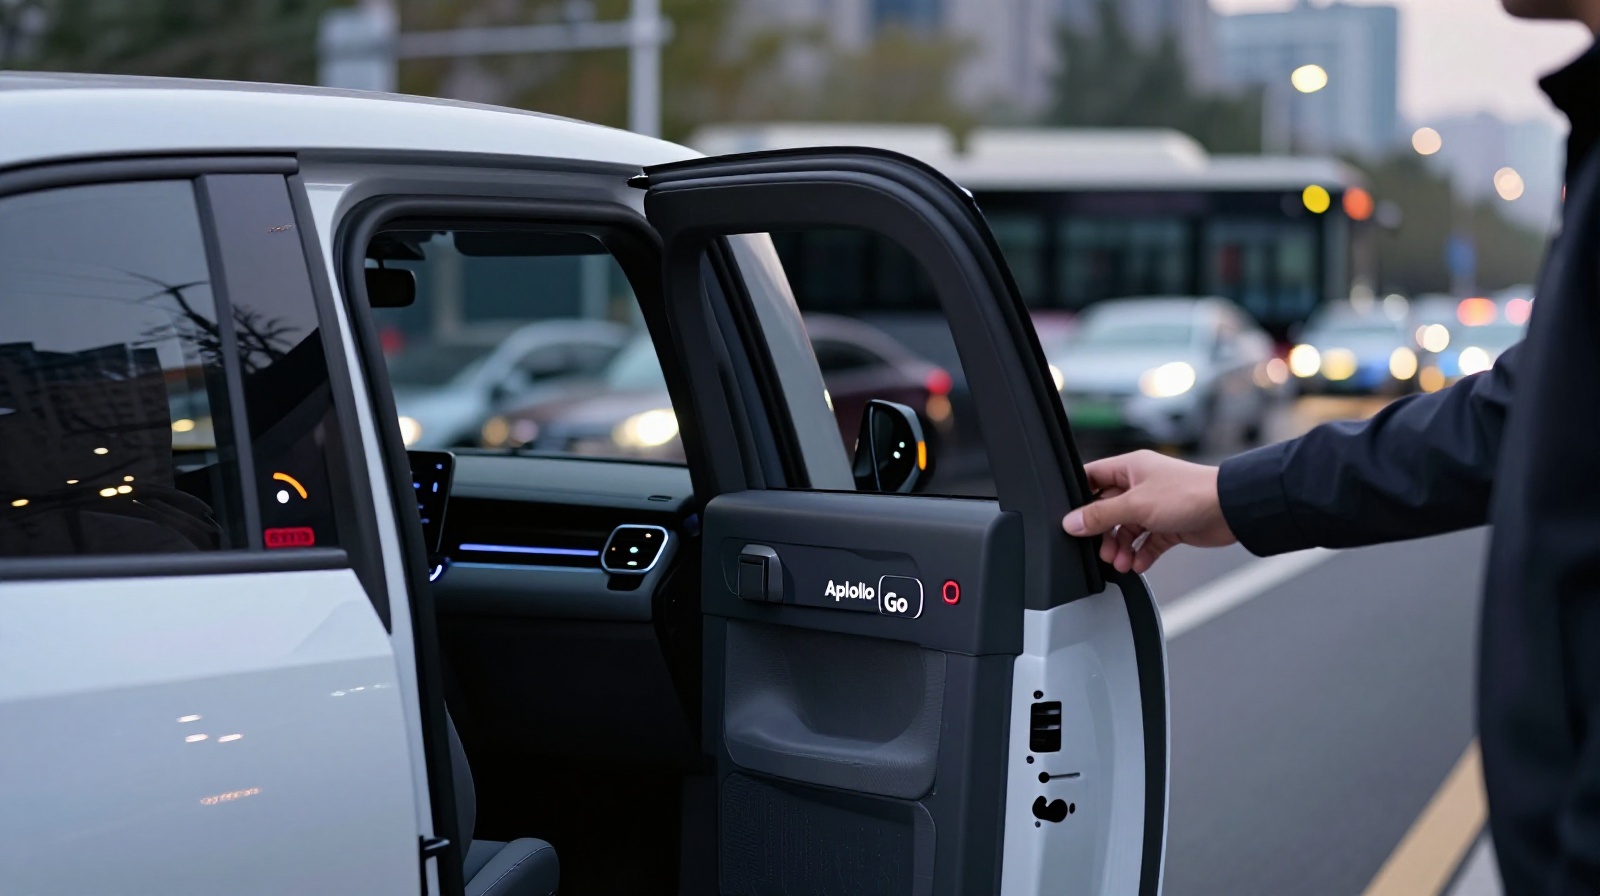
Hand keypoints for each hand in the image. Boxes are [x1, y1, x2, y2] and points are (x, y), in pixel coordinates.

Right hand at [1062, 450, 1236, 573]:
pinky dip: (1142, 554)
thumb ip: (1101, 515)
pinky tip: (1139, 564)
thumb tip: (1072, 522)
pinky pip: (1148, 542)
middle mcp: (1141, 485)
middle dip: (1104, 533)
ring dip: (1123, 548)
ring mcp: (1156, 506)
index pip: (1093, 478)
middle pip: (1109, 509)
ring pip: (1128, 529)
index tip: (1071, 520)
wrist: (1230, 510)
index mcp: (1130, 468)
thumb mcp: (1136, 505)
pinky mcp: (1170, 525)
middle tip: (1103, 551)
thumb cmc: (1189, 494)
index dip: (1080, 498)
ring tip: (1122, 563)